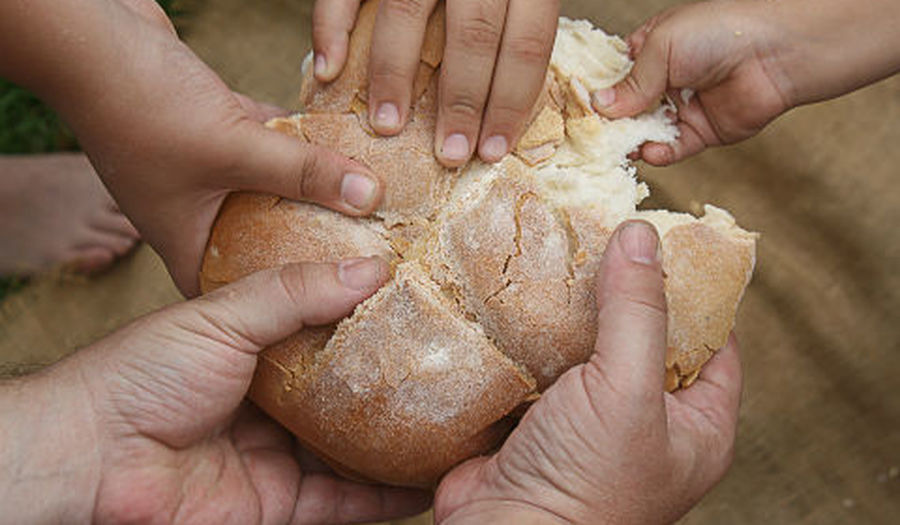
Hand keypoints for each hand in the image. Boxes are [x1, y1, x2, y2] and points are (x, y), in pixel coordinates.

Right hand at [0, 0, 384, 295]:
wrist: (90, 36)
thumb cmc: (142, 106)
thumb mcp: (235, 148)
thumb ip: (304, 173)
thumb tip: (371, 197)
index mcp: (185, 241)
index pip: (238, 293)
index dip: (281, 309)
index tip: (337, 307)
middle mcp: (194, 212)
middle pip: (264, 240)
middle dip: (312, 242)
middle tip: (368, 252)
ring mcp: (203, 170)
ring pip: (271, 187)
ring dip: (313, 186)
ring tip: (369, 203)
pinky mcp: (213, 130)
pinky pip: (268, 145)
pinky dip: (299, 142)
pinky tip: (344, 143)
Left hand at [0, 256, 431, 522]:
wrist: (90, 458)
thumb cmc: (143, 375)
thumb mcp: (222, 315)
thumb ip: (294, 293)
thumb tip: (371, 268)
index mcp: (260, 352)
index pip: (330, 335)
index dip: (373, 325)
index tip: (423, 309)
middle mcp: (275, 406)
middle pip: (350, 397)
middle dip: (398, 388)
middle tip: (457, 371)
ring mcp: (280, 458)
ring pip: (356, 453)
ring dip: (403, 445)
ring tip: (460, 428)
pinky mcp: (280, 506)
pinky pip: (345, 504)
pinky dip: (387, 498)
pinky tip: (428, 483)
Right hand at [312, 0, 560, 166]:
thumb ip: (520, 25)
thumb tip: (510, 103)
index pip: (528, 44)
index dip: (512, 102)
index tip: (493, 149)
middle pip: (475, 35)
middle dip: (462, 102)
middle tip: (449, 154)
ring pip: (409, 13)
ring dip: (395, 76)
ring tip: (387, 125)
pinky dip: (332, 26)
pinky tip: (330, 69)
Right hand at [434, 221, 742, 523]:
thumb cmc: (586, 485)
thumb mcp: (627, 391)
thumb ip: (638, 313)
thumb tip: (641, 236)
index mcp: (695, 427)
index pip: (714, 344)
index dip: (696, 292)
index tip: (669, 242)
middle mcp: (646, 422)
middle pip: (645, 337)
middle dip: (623, 291)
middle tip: (604, 238)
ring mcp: (589, 420)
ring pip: (588, 346)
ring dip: (572, 308)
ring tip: (561, 253)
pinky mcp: (539, 417)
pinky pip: (541, 361)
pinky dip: (531, 331)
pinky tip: (520, 294)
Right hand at [592, 0, 899, 166]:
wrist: (779, 51)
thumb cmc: (721, 30)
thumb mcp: (662, 48)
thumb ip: (630, 83)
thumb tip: (597, 108)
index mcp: (649, 50)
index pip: (611, 76)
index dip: (591, 93)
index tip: (569, 110)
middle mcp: (662, 80)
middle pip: (624, 109)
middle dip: (606, 124)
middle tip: (584, 140)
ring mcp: (682, 107)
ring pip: (644, 132)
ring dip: (630, 142)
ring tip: (615, 150)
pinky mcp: (702, 133)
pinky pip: (673, 149)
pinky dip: (659, 154)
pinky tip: (649, 152)